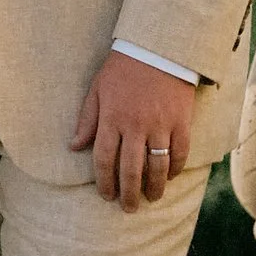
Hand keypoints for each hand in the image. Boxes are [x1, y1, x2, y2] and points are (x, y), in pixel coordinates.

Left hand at [70, 50, 194, 210]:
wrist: (158, 47)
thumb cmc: (123, 68)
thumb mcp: (98, 89)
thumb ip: (87, 119)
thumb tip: (74, 147)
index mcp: (112, 117)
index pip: (105, 159)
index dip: (104, 182)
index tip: (106, 195)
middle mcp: (136, 125)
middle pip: (131, 170)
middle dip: (129, 194)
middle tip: (128, 209)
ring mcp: (161, 125)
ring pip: (157, 167)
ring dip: (154, 187)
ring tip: (151, 198)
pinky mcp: (181, 122)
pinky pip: (179, 153)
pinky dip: (175, 168)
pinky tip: (169, 176)